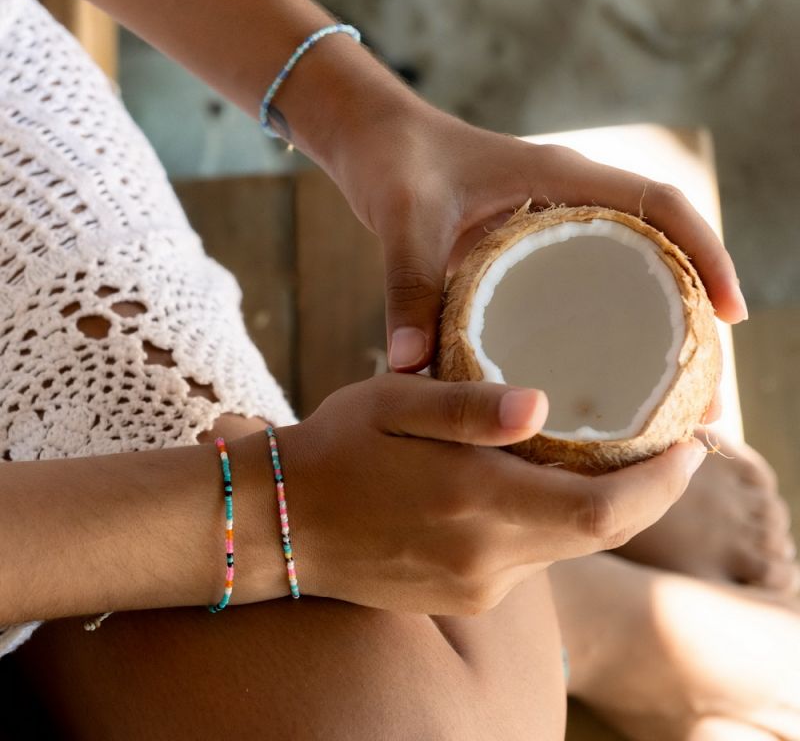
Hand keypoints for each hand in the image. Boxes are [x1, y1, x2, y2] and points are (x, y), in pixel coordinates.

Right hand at [275, 373, 705, 614]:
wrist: (279, 522)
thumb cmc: (335, 448)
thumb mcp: (394, 403)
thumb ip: (468, 407)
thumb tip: (540, 406)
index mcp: (475, 500)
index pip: (601, 509)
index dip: (659, 484)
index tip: (692, 447)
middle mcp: (485, 556)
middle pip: (597, 533)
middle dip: (645, 495)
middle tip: (666, 449)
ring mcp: (475, 584)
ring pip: (564, 547)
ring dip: (593, 508)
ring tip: (595, 458)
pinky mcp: (461, 597)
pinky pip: (528, 561)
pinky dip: (549, 525)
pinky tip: (529, 489)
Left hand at [331, 102, 747, 371]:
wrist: (373, 141)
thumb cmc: (394, 162)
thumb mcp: (404, 219)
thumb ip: (407, 287)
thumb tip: (410, 370)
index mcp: (560, 177)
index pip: (660, 206)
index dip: (705, 253)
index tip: (730, 314)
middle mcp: (568, 201)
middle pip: (658, 252)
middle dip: (691, 316)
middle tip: (702, 393)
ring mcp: (551, 227)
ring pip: (625, 275)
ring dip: (653, 331)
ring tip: (668, 404)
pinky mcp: (528, 252)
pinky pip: (583, 289)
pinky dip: (603, 330)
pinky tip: (599, 381)